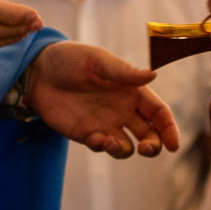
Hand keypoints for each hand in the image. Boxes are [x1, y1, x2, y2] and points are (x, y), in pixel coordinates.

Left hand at [27, 42, 180, 158]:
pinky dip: (105, 147)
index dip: (170, 128)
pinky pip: (104, 147)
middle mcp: (123, 109)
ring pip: (128, 146)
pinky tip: (97, 139)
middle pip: (150, 134)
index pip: (159, 112)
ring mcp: (106, 123)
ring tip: (115, 144)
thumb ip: (123, 72)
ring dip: (127, 150)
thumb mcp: (96, 60)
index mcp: (131, 90)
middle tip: (146, 148)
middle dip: (154, 145)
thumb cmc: (69, 59)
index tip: (174, 144)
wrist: (36, 73)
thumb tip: (154, 74)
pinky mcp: (88, 134)